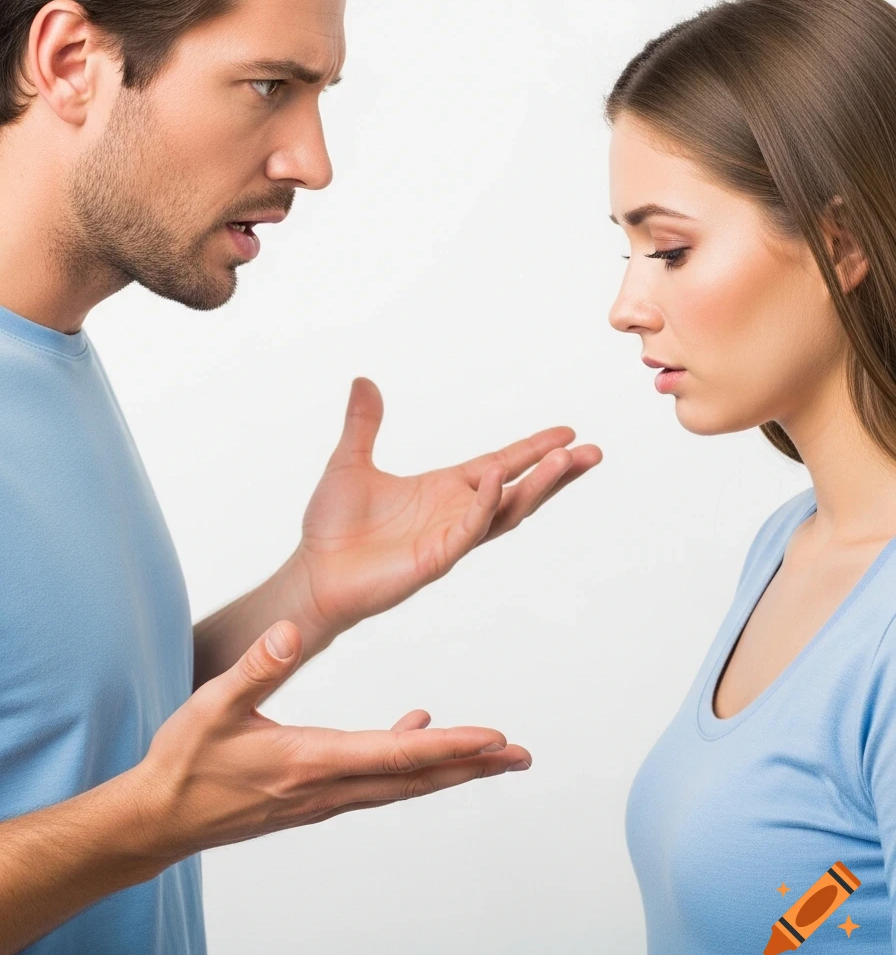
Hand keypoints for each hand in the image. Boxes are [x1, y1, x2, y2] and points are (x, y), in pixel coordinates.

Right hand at [135, 621, 530, 859]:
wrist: (158, 819)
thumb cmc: (184, 762)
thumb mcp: (212, 706)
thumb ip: (255, 666)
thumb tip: (292, 630)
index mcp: (311, 761)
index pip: (396, 755)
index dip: (449, 745)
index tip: (493, 739)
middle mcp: (328, 786)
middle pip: (415, 778)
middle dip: (472, 766)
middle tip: (521, 756)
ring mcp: (323, 796)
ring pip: (401, 782)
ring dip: (449, 766)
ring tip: (491, 753)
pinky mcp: (313, 795)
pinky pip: (375, 779)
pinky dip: (405, 756)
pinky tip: (414, 724)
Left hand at [287, 378, 601, 645]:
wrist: (314, 574)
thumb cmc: (333, 527)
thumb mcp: (349, 461)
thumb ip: (363, 423)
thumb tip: (363, 381)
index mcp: (445, 490)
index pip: (501, 466)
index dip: (533, 450)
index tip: (568, 433)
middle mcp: (456, 513)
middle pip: (520, 490)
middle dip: (556, 472)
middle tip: (593, 452)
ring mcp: (450, 538)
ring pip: (506, 510)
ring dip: (537, 486)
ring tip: (566, 460)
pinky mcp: (435, 559)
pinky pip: (469, 529)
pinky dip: (485, 504)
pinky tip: (498, 478)